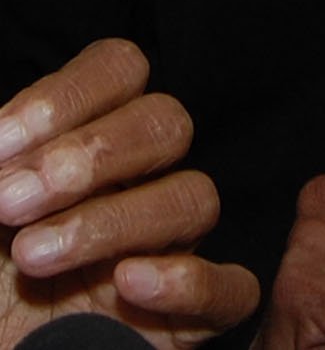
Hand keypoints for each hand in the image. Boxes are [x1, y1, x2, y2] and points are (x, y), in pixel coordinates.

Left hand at [0, 37, 258, 349]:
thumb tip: (0, 135)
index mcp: (79, 142)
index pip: (119, 70)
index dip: (68, 96)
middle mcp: (132, 185)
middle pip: (167, 124)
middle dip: (90, 155)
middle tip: (10, 202)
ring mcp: (163, 250)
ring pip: (196, 199)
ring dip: (113, 221)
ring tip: (32, 258)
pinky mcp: (185, 321)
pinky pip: (233, 289)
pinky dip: (191, 281)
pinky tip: (127, 284)